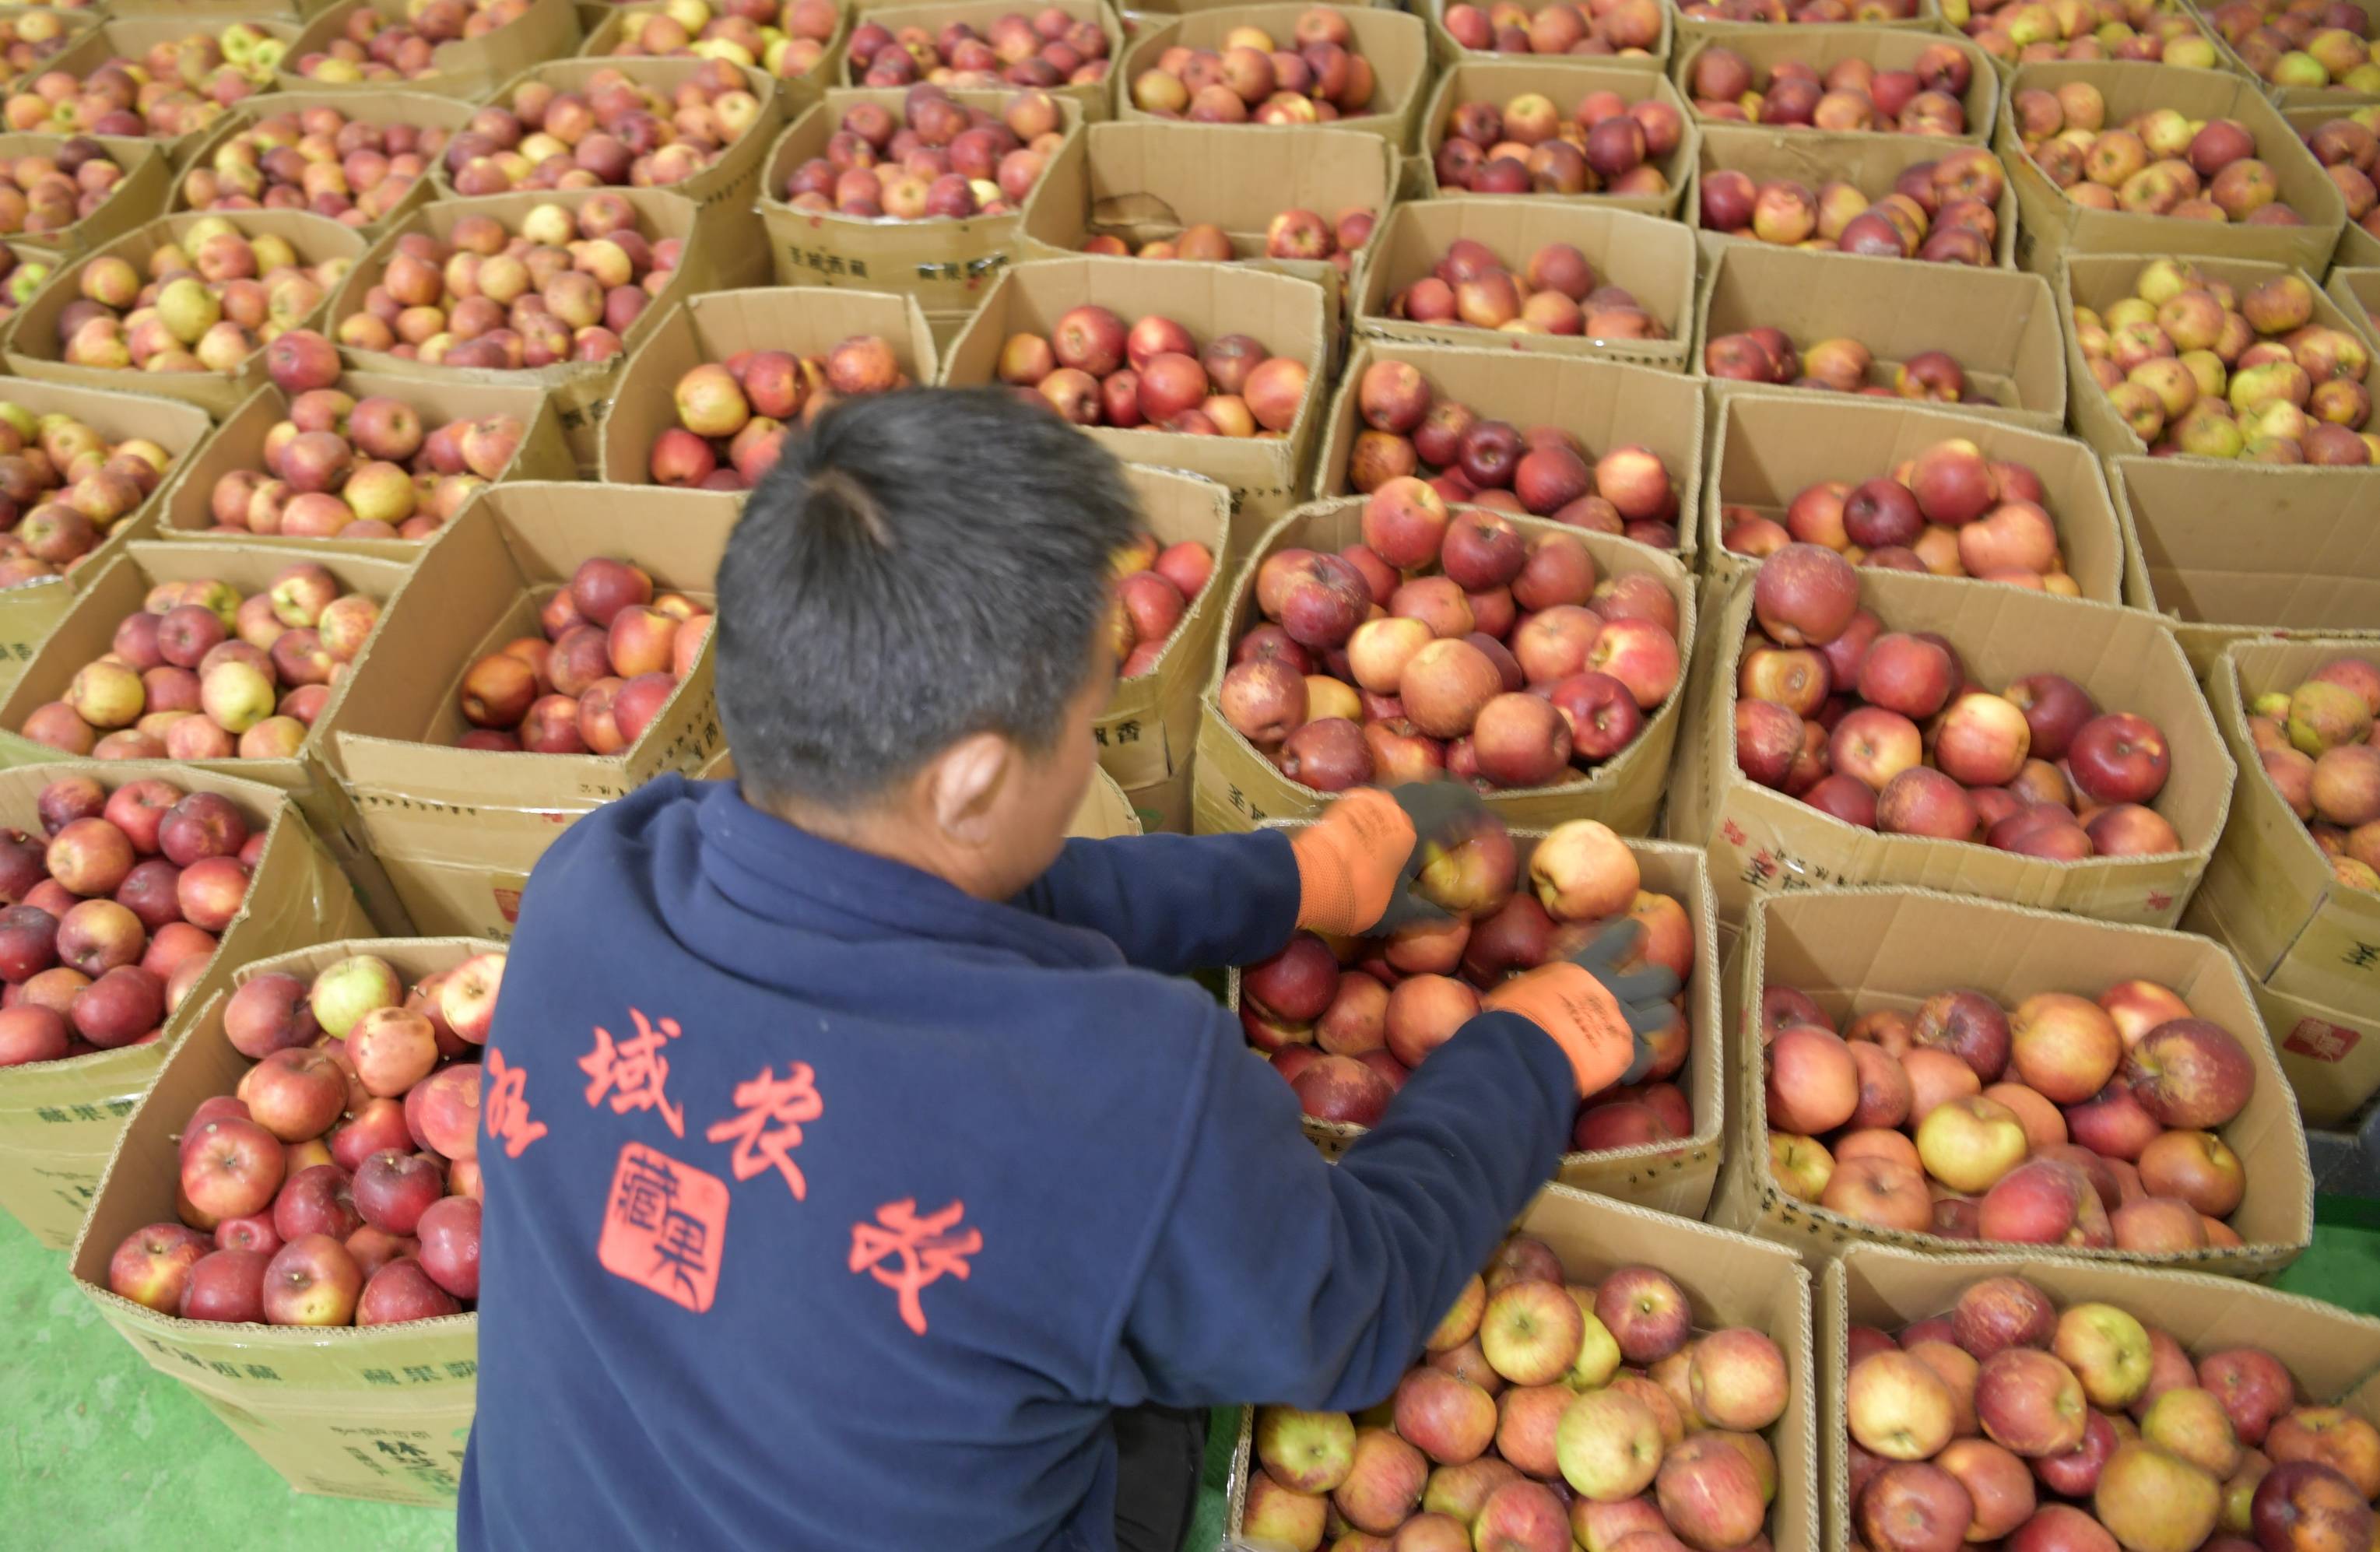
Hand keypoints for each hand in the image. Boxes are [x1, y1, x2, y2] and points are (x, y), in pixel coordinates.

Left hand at [1287, 782, 1491, 937]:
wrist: (1301, 879)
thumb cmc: (1354, 898)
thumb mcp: (1397, 912)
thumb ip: (1430, 912)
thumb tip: (1456, 918)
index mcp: (1418, 826)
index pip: (1462, 811)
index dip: (1481, 817)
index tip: (1492, 824)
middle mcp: (1399, 804)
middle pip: (1441, 790)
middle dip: (1460, 800)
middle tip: (1472, 813)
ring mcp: (1372, 798)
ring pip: (1414, 787)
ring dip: (1433, 796)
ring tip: (1441, 812)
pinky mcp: (1351, 800)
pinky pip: (1389, 792)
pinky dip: (1405, 800)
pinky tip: (1402, 816)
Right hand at [1482, 920, 1680, 1097]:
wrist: (1523, 1053)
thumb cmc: (1513, 1016)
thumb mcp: (1523, 987)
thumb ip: (1536, 984)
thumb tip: (1517, 984)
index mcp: (1586, 969)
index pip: (1620, 938)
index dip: (1632, 933)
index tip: (1636, 931)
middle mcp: (1613, 992)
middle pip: (1660, 978)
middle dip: (1660, 980)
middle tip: (1652, 985)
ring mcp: (1624, 1024)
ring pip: (1665, 1015)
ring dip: (1658, 1018)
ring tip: (1649, 1023)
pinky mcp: (1626, 1057)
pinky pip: (1648, 1056)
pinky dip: (1640, 1060)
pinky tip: (1632, 1063)